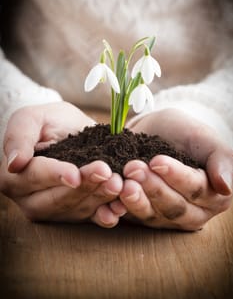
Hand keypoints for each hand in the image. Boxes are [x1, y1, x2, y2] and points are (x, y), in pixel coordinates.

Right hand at [0, 102, 125, 226]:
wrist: (68, 130)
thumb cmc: (47, 122)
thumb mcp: (31, 118)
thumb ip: (19, 136)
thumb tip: (14, 163)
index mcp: (16, 176)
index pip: (36, 177)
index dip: (56, 176)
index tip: (75, 175)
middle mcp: (32, 200)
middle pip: (59, 198)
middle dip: (85, 187)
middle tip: (107, 174)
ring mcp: (56, 210)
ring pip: (78, 209)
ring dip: (100, 198)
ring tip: (118, 183)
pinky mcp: (77, 213)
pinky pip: (91, 218)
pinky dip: (106, 214)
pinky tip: (119, 208)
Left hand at [114, 108, 232, 229]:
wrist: (157, 132)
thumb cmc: (184, 133)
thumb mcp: (204, 138)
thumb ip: (221, 159)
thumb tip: (226, 188)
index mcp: (213, 195)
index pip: (196, 189)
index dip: (176, 177)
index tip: (157, 160)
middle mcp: (192, 212)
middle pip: (174, 207)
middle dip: (153, 188)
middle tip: (134, 168)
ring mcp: (166, 217)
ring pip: (152, 215)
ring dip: (135, 200)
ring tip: (122, 183)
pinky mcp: (144, 215)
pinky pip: (132, 218)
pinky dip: (119, 211)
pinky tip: (108, 203)